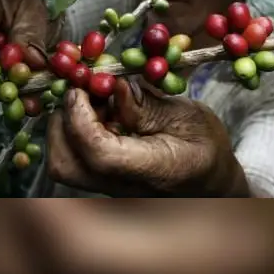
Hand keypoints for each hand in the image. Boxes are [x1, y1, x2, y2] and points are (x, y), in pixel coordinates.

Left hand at [46, 77, 251, 196]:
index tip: (82, 86)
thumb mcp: (188, 115)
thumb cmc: (206, 148)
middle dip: (63, 120)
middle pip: (64, 164)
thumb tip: (112, 84)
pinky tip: (99, 114)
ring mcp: (107, 189)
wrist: (211, 181)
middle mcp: (121, 187)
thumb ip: (148, 103)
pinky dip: (74, 132)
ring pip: (62, 164)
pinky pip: (73, 160)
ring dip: (66, 125)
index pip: (98, 153)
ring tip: (94, 100)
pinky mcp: (100, 181)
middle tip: (83, 90)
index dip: (80, 117)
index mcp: (151, 171)